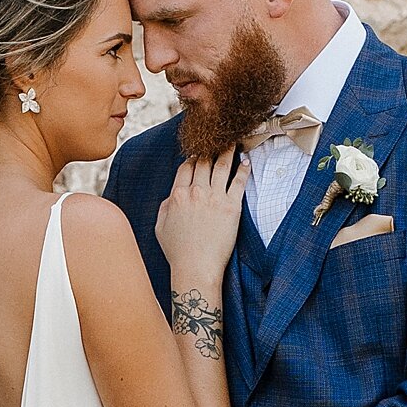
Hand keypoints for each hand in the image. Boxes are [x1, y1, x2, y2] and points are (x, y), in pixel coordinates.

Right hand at [155, 153, 246, 293]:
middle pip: (203, 162)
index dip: (192, 157)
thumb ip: (165, 206)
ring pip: (221, 166)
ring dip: (227, 151)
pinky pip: (239, 182)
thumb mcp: (160, 227)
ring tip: (233, 142)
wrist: (196, 267)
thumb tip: (172, 196)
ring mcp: (214, 198)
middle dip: (210, 148)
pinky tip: (246, 162)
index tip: (199, 152)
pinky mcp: (231, 206)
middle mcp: (195, 192)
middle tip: (218, 140)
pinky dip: (243, 169)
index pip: (185, 167)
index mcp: (177, 195)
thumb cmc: (178, 252)